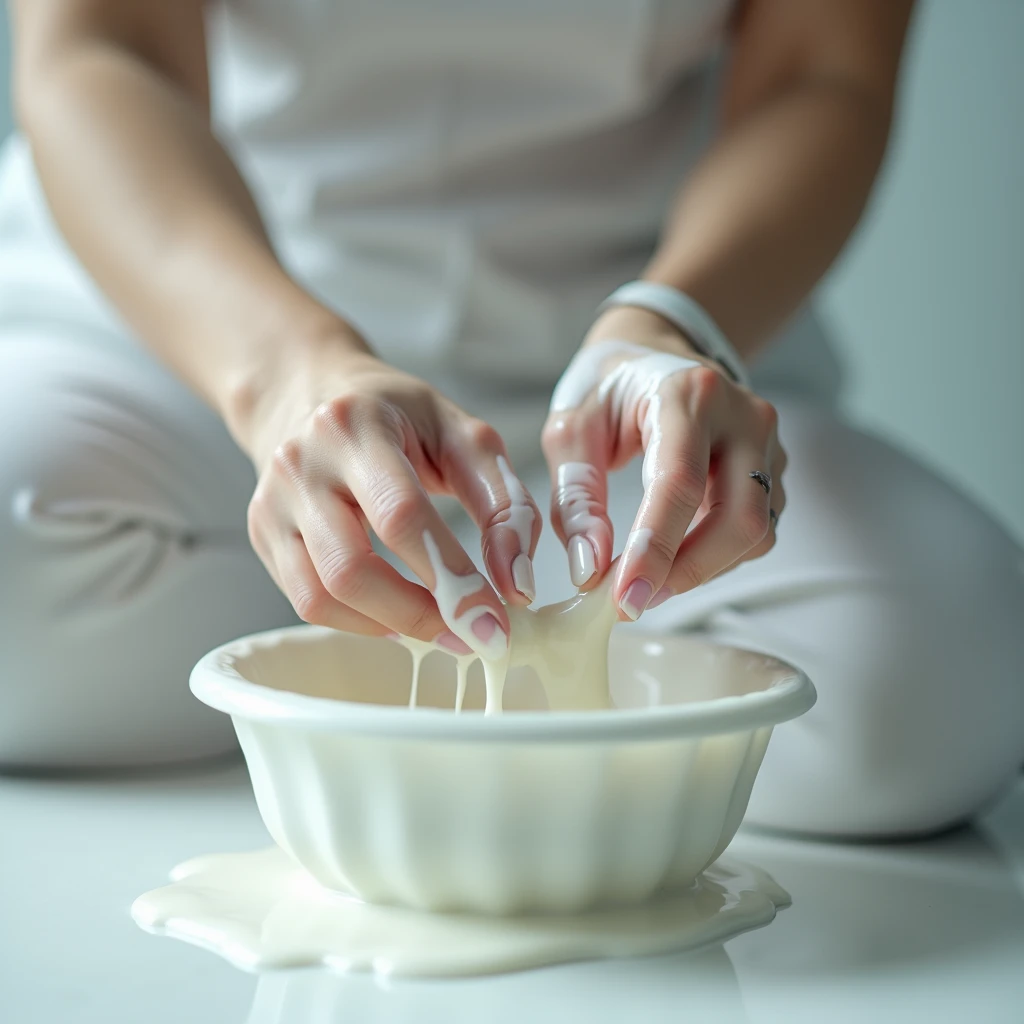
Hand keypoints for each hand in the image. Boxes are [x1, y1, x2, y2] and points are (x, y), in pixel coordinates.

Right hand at [239, 326, 539, 653]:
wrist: (309, 389)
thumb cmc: (397, 414)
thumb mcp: (464, 435)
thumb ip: (504, 504)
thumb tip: (515, 585)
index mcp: (356, 426)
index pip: (401, 516)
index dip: (452, 578)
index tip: (495, 622)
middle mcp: (302, 463)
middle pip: (351, 570)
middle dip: (419, 616)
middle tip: (470, 635)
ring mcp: (273, 502)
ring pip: (321, 596)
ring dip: (389, 626)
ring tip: (440, 626)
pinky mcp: (261, 532)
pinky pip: (306, 600)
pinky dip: (358, 622)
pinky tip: (396, 615)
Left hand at [542, 305, 785, 619]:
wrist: (652, 357)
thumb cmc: (608, 391)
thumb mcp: (571, 430)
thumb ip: (576, 498)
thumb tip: (590, 570)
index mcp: (688, 393)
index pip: (679, 483)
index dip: (654, 548)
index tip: (624, 599)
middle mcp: (744, 416)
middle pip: (738, 518)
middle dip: (685, 573)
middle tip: (633, 602)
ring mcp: (768, 444)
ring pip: (754, 533)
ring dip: (700, 570)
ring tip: (646, 578)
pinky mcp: (774, 470)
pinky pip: (756, 531)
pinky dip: (714, 557)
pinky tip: (674, 555)